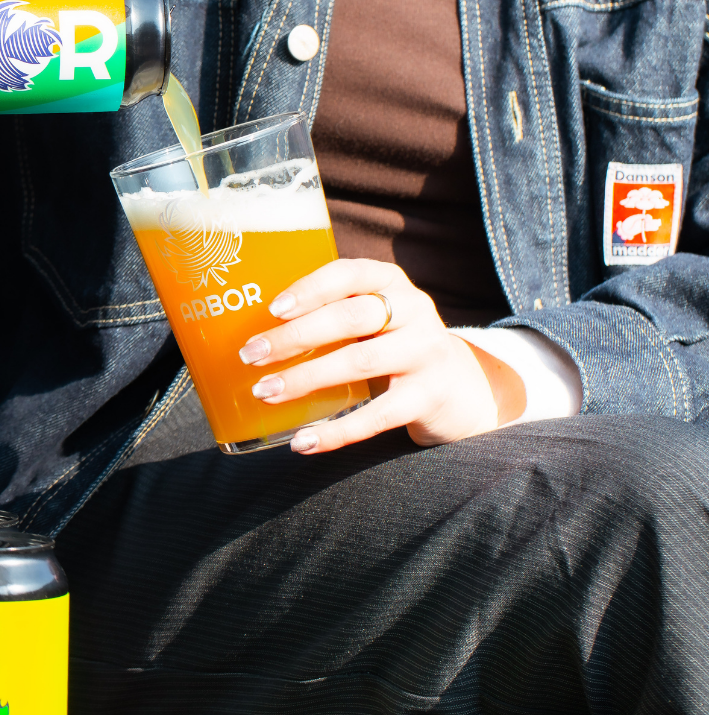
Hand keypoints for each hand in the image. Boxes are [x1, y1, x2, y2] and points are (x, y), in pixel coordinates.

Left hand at [240, 259, 525, 452]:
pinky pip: (377, 416)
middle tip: (250, 355)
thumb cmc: (394, 345)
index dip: (310, 288)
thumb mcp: (375, 317)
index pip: (349, 273)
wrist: (462, 388)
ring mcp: (425, 353)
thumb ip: (332, 313)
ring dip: (305, 378)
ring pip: (360, 362)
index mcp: (391, 282)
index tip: (272, 309)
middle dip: (295, 336)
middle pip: (351, 317)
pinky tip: (302, 441)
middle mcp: (414, 310)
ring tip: (265, 392)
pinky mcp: (429, 397)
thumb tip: (252, 329)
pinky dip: (336, 431)